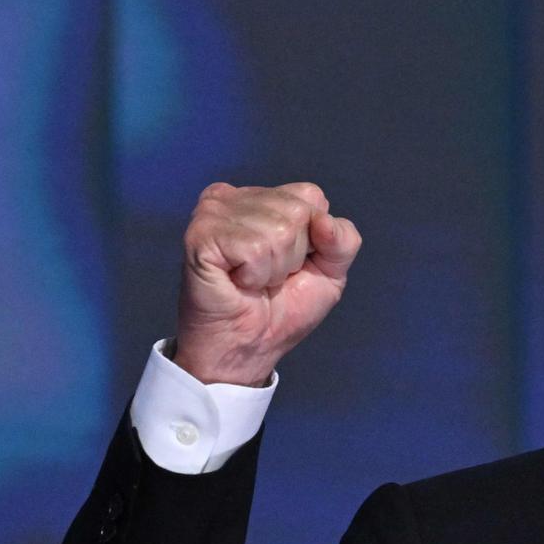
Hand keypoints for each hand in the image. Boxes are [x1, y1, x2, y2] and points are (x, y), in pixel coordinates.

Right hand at [173, 182, 361, 385]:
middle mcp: (235, 197)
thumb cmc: (283, 310)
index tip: (292, 264)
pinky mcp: (200, 235)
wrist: (250, 348)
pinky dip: (255, 275)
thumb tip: (323, 220)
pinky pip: (254, 248)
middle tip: (269, 277)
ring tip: (252, 281)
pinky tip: (237, 283)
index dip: (314, 239)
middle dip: (294, 255)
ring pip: (279, 230)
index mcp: (263, 198)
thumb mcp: (331, 272)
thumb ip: (343, 240)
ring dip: (274, 269)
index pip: (311, 195)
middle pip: (298, 211)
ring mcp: (213, 212)